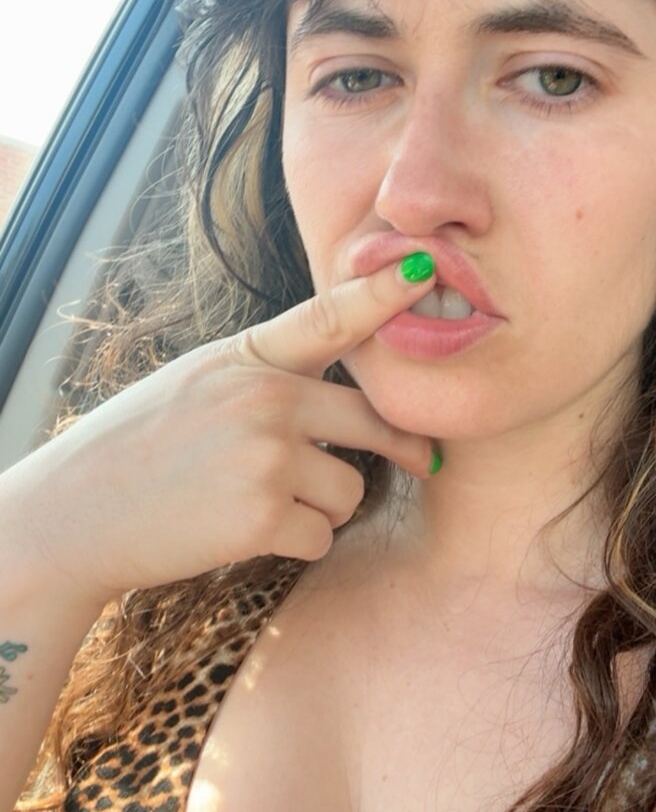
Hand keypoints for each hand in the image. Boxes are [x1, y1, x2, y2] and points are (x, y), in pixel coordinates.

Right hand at [2, 261, 437, 602]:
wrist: (73, 513)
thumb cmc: (136, 447)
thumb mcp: (196, 381)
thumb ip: (263, 375)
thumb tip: (335, 393)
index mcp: (246, 359)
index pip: (327, 319)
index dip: (380, 295)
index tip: (426, 269)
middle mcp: (264, 399)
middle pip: (371, 422)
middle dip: (397, 448)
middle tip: (421, 459)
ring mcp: (266, 457)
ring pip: (351, 489)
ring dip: (326, 507)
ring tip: (270, 504)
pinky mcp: (262, 517)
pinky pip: (322, 535)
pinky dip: (298, 542)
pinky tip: (250, 533)